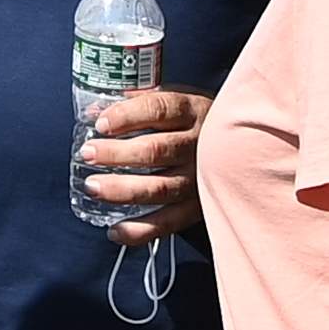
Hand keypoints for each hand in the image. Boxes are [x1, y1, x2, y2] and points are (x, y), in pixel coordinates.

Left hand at [84, 89, 210, 241]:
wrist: (241, 144)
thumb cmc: (193, 120)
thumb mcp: (174, 98)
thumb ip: (136, 102)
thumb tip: (93, 112)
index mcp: (192, 111)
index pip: (159, 110)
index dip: (127, 116)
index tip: (100, 124)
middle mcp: (199, 145)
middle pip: (155, 150)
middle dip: (116, 154)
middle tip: (87, 154)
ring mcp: (201, 178)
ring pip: (161, 187)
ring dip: (123, 190)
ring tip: (92, 187)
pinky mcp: (200, 206)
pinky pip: (170, 222)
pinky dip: (141, 230)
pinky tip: (115, 230)